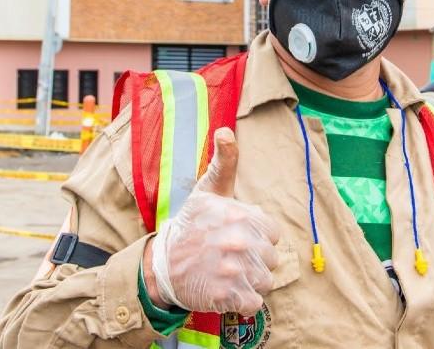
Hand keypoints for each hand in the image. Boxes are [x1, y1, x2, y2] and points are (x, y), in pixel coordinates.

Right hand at [143, 127, 280, 315]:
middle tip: (229, 257)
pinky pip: (254, 303)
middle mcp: (239, 242)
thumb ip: (224, 163)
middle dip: (254, 260)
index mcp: (239, 216)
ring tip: (228, 274)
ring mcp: (233, 271)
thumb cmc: (190, 226)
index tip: (237, 237)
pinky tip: (228, 291)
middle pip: (271, 258)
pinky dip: (244, 302)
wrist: (161, 264)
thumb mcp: (208, 191)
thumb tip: (225, 131)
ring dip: (250, 281)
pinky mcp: (227, 297)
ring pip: (265, 281)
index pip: (271, 233)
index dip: (257, 237)